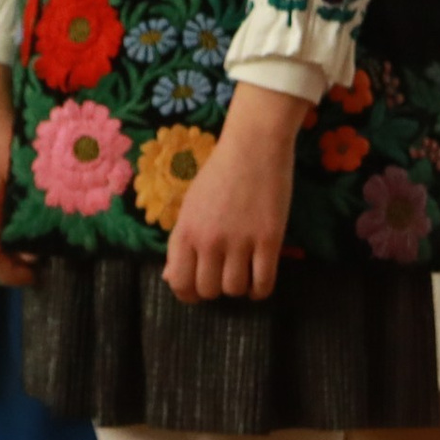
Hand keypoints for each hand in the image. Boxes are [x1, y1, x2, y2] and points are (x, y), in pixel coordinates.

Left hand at [163, 80, 303, 302]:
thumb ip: (180, 243)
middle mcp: (209, 240)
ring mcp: (240, 241)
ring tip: (243, 271)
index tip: (199, 288)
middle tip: (224, 273)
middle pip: (208, 290)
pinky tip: (259, 279)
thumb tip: (170, 278)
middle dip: (216, 288)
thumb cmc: (219, 173)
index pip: (180, 283)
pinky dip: (260, 290)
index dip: (189, 293)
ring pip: (235, 289)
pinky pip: (263, 284)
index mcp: (185, 230)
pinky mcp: (269, 240)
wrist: (253, 145)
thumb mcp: (191, 206)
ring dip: (239, 287)